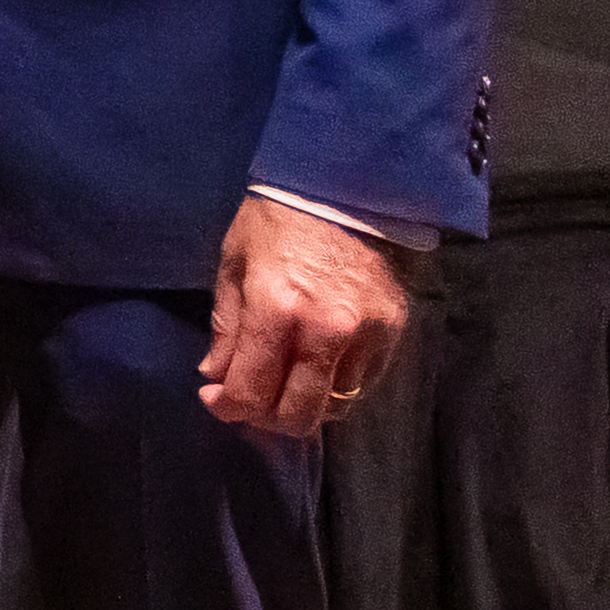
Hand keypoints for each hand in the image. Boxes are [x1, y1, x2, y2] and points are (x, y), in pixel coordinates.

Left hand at [200, 194, 409, 437]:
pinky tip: (314, 370)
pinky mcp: (394, 333)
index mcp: (277, 309)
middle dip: (266, 418)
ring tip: (281, 385)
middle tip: (248, 400)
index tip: (216, 399)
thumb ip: (226, 328)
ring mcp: (367, 336)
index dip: (229, 406)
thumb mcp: (234, 266)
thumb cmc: (276, 223)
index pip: (252, 389)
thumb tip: (216, 375)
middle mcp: (326, 331)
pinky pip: (363, 384)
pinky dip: (335, 387)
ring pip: (335, 405)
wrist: (344, 191)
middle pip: (299, 413)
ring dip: (303, 405)